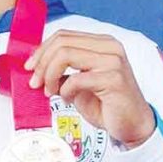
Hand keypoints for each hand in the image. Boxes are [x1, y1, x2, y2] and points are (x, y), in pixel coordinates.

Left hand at [25, 31, 155, 147]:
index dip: (41, 50)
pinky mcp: (114, 79)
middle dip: (41, 64)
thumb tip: (36, 67)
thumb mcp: (78, 83)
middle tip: (35, 83)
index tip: (30, 67)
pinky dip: (65, 91)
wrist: (132, 125)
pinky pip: (76, 79)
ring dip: (50, 76)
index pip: (63, 36)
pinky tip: (69, 99)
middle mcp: (109, 47)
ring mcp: (113, 61)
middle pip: (61, 43)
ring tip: (50, 92)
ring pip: (65, 55)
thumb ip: (61, 71)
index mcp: (101, 43)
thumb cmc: (106, 104)